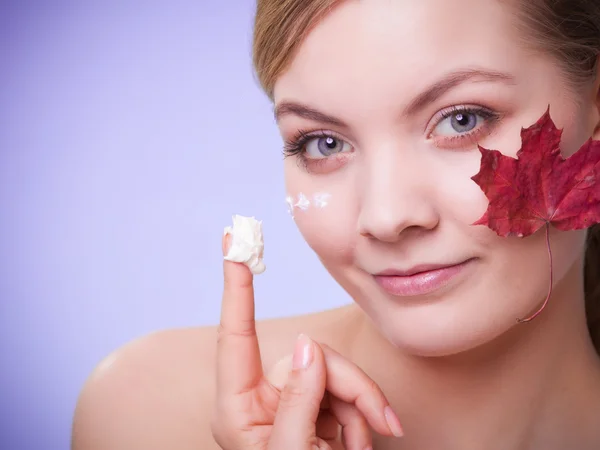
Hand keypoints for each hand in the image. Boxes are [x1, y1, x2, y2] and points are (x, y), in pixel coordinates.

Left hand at [211, 235, 403, 448]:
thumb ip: (300, 401)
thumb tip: (308, 346)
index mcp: (238, 409)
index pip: (235, 335)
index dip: (235, 287)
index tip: (233, 243)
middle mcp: (261, 399)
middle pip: (311, 359)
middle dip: (351, 385)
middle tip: (382, 424)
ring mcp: (290, 404)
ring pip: (335, 373)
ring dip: (362, 407)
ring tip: (368, 445)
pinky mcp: (315, 410)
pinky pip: (346, 392)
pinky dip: (364, 415)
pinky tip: (366, 440)